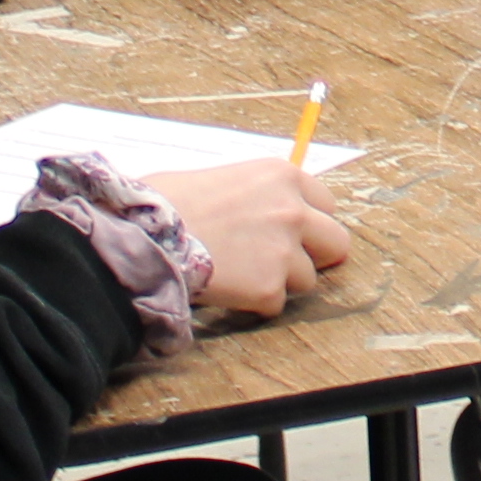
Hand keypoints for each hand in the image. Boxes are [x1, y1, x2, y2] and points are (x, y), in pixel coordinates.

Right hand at [144, 158, 352, 310]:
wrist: (144, 236)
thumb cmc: (166, 202)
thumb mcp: (222, 178)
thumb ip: (256, 195)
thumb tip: (260, 210)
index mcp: (283, 175)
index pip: (327, 203)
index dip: (310, 222)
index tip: (294, 233)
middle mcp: (293, 210)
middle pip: (336, 243)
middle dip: (314, 256)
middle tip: (283, 263)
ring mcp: (285, 251)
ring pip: (307, 280)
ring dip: (280, 282)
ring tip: (241, 275)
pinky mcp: (269, 287)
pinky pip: (276, 304)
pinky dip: (255, 304)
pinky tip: (227, 289)